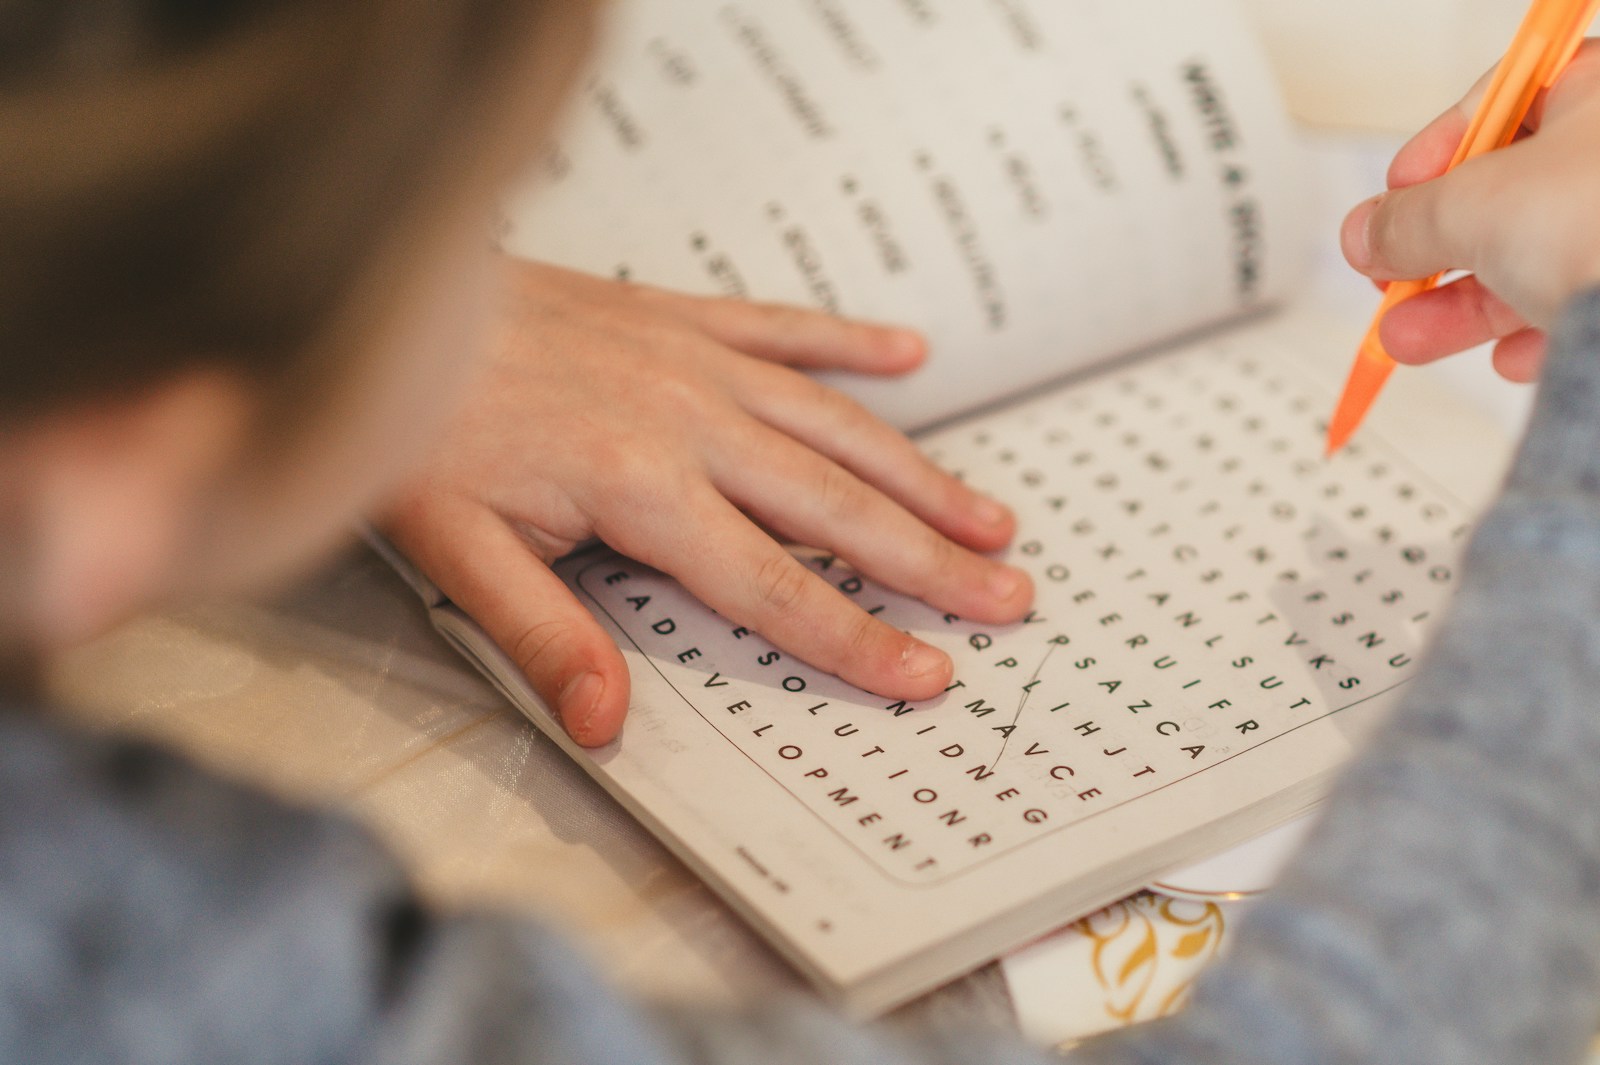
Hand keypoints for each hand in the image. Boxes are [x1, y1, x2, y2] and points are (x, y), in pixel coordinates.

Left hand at [380, 260, 1031, 745]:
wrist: (382, 297)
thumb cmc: (413, 428)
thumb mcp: (457, 552)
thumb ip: (544, 635)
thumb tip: (610, 724)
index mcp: (642, 488)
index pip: (773, 586)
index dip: (857, 637)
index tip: (928, 672)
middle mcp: (690, 419)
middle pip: (836, 505)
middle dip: (929, 560)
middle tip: (1008, 594)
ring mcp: (692, 358)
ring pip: (833, 423)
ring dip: (918, 473)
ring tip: (989, 515)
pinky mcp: (677, 313)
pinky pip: (784, 324)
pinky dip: (849, 341)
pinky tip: (911, 354)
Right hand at [1340, 41, 1599, 380]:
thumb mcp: (1470, 205)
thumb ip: (1405, 220)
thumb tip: (1367, 233)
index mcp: (1598, 95)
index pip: (1499, 108)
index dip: (1430, 157)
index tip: (1390, 201)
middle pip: (1510, 199)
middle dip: (1435, 254)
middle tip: (1390, 280)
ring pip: (1540, 262)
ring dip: (1463, 308)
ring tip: (1411, 338)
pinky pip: (1585, 308)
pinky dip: (1537, 334)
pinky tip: (1512, 357)